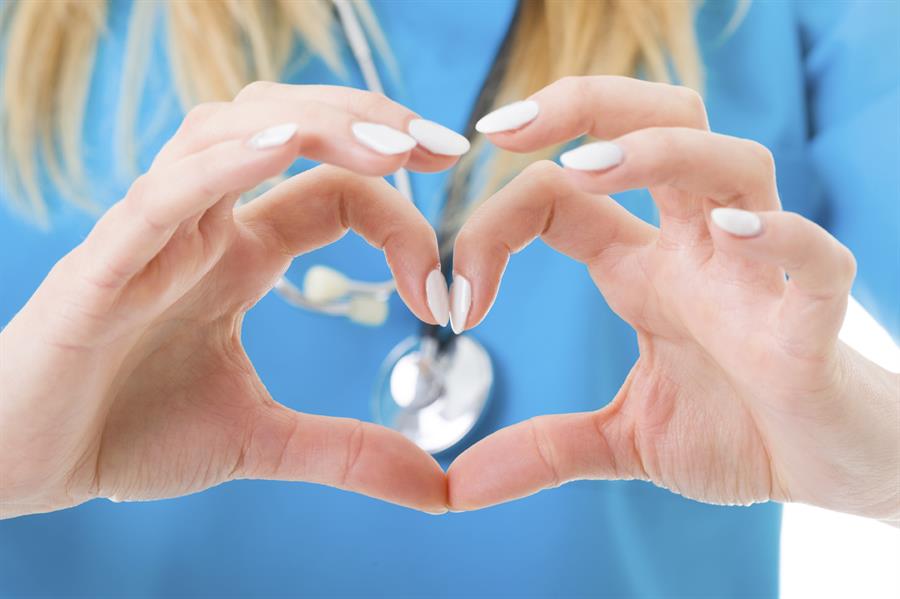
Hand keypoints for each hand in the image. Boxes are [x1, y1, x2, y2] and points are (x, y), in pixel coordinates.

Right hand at [0, 83, 460, 517]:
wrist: (29, 464)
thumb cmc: (129, 432)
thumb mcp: (262, 440)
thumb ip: (346, 452)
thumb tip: (437, 486)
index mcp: (242, 254)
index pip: (335, 193)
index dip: (400, 220)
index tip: (443, 291)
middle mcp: (203, 226)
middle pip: (287, 125)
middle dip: (368, 120)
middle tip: (443, 144)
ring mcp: (153, 235)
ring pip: (227, 132)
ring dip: (312, 124)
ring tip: (388, 144)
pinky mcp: (101, 266)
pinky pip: (163, 195)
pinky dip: (223, 162)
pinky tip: (281, 145)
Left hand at [447, 77, 899, 521]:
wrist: (829, 469)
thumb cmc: (739, 432)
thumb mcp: (624, 438)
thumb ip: (545, 449)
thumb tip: (460, 485)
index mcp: (646, 269)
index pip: (561, 198)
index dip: (494, 226)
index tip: (453, 301)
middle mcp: (699, 254)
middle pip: (657, 126)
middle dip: (583, 104)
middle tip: (501, 126)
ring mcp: (759, 280)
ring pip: (731, 167)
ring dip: (660, 151)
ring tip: (587, 165)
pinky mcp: (814, 325)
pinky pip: (813, 261)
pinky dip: (780, 239)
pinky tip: (732, 234)